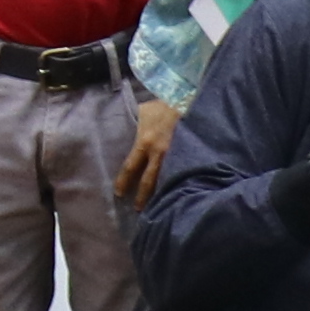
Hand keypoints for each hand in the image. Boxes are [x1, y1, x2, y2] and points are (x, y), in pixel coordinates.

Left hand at [116, 92, 182, 207]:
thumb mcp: (145, 111)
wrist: (190, 100)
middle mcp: (159, 153)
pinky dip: (178, 183)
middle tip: (138, 210)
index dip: (123, 182)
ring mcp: (177, 156)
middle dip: (143, 197)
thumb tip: (125, 128)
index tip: (119, 194)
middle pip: (149, 181)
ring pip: (166, 181)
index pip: (130, 167)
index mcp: (145, 142)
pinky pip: (182, 173)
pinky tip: (178, 192)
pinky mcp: (190, 157)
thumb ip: (136, 123)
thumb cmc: (165, 105)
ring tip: (159, 206)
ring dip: (161, 194)